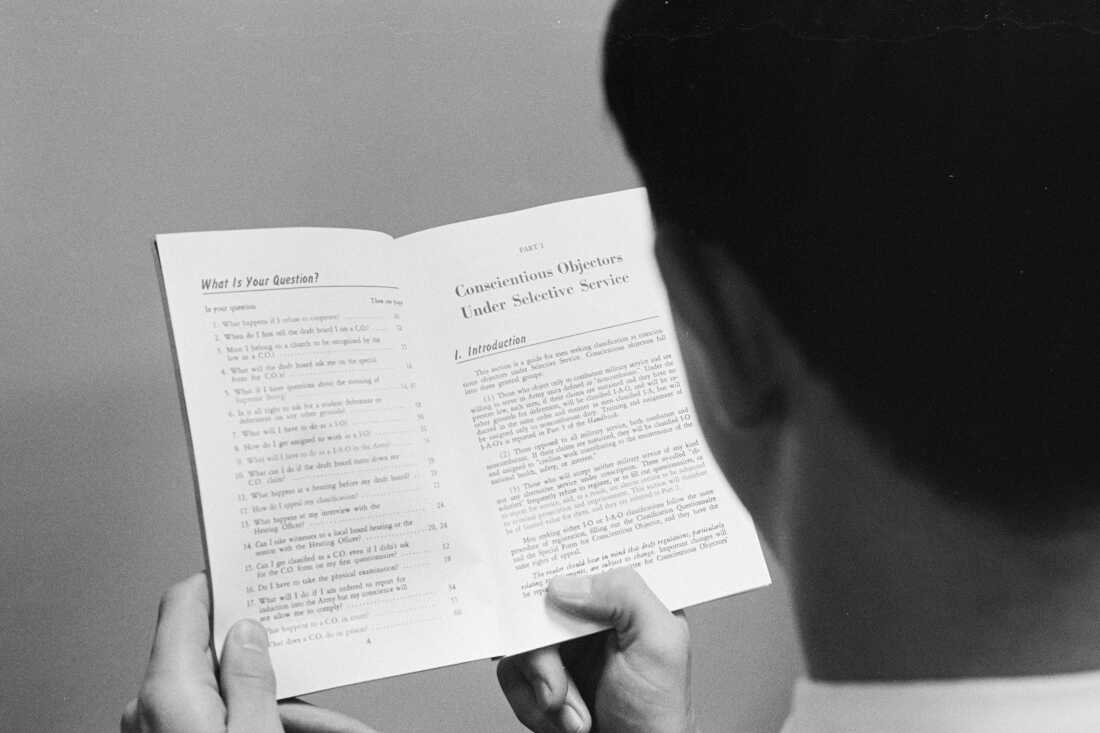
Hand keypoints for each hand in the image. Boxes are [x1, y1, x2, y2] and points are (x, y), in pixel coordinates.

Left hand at [121, 573, 377, 732]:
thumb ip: (252, 677)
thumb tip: (247, 631)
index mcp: (167, 690)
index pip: (185, 603)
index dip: (222, 581)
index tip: (254, 569)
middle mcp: (153, 709)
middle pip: (221, 661)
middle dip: (280, 666)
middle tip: (324, 664)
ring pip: (231, 701)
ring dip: (286, 709)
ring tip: (342, 726)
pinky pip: (224, 727)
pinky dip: (266, 728)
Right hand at [497, 568, 695, 732]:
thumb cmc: (660, 713)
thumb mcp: (660, 643)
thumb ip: (624, 595)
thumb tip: (564, 582)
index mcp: (625, 599)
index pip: (587, 558)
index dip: (558, 559)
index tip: (537, 576)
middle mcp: (591, 618)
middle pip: (540, 602)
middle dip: (544, 651)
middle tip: (557, 686)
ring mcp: (563, 647)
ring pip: (521, 641)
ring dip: (542, 684)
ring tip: (573, 714)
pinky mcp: (541, 676)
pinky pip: (511, 675)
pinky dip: (531, 704)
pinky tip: (563, 721)